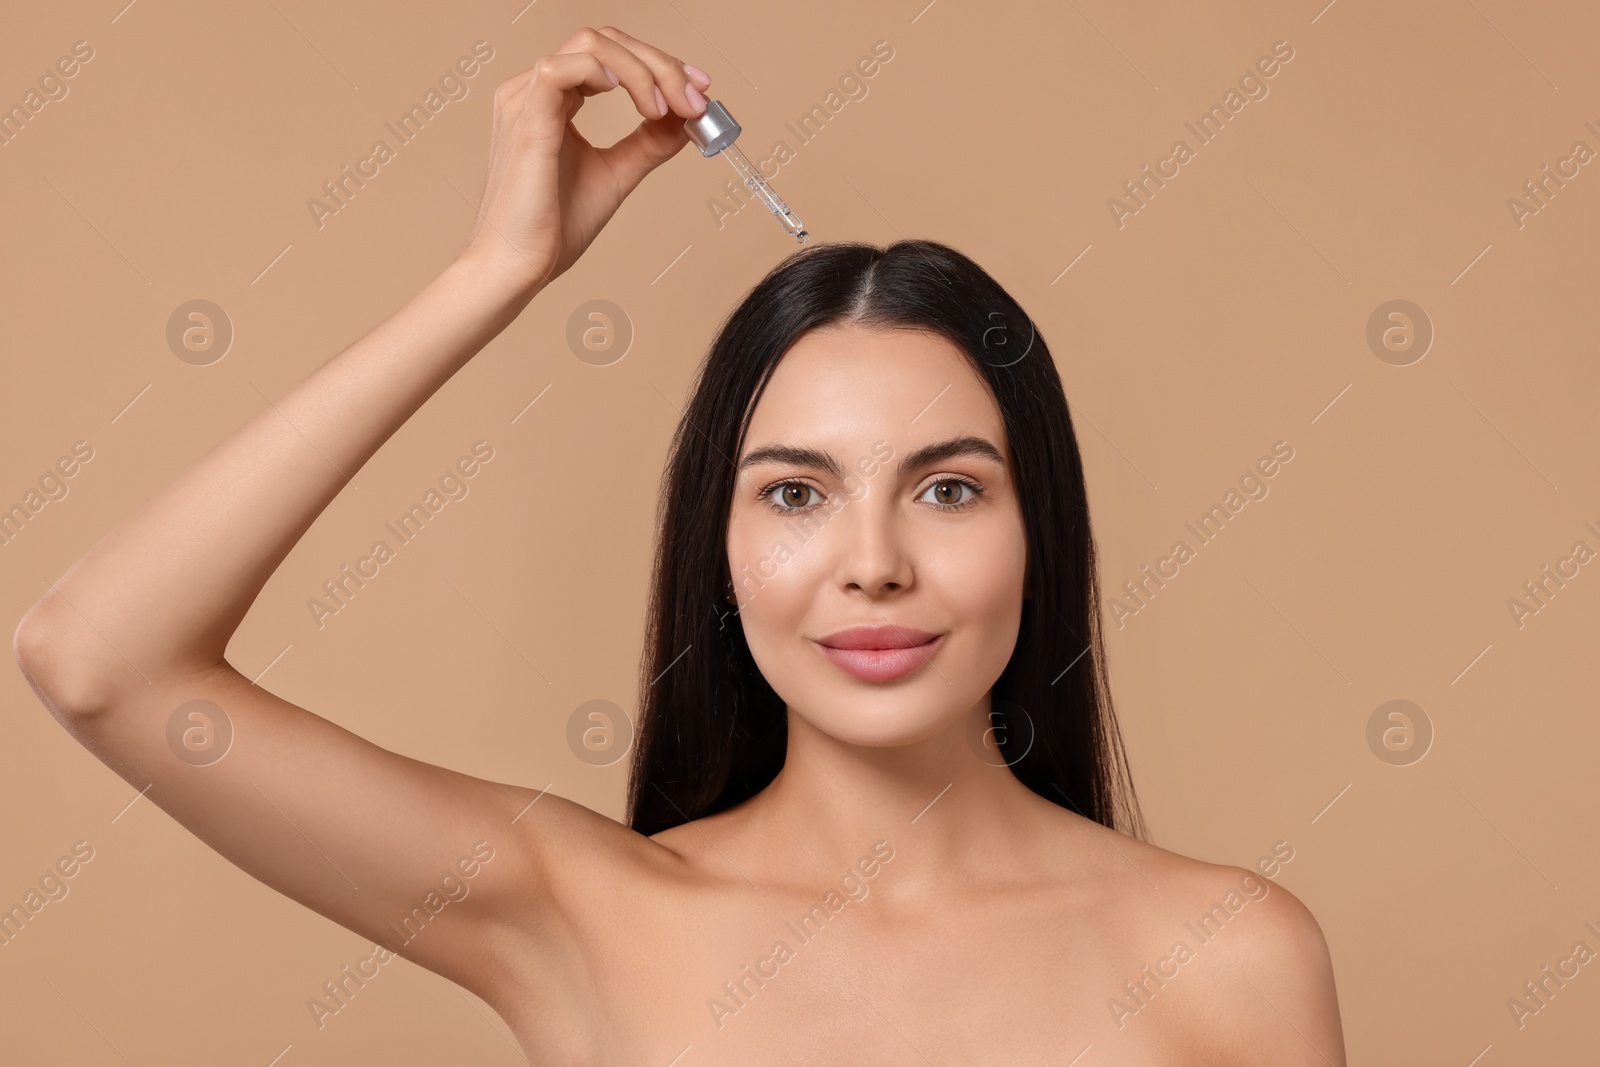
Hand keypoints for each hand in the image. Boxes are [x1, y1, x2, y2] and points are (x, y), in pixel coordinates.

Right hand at [458, 26, 711, 295]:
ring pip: (590, 45)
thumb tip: (687, 119)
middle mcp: (536, 91)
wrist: (519, 266)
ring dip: (643, 70)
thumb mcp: (616, 174)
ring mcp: (526, 99)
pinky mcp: (525, 118)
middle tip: (696, 99)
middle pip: (605, 41)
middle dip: (660, 64)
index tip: (698, 91)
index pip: (610, 56)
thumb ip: (648, 143)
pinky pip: (561, 68)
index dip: (659, 64)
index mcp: (554, 101)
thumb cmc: (552, 228)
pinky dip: (604, 71)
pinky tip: (634, 98)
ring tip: (667, 109)